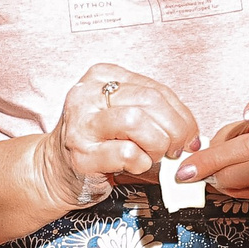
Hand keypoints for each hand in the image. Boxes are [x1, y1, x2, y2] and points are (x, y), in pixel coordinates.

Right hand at [34, 64, 200, 209]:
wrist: (55, 171)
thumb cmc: (96, 144)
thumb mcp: (123, 116)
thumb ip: (154, 115)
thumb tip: (193, 134)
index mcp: (101, 76)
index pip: (156, 88)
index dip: (181, 114)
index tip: (188, 135)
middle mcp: (87, 94)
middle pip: (150, 101)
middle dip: (174, 130)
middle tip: (176, 149)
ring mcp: (81, 123)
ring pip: (137, 120)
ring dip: (157, 144)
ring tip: (153, 155)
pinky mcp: (81, 154)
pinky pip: (128, 153)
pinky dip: (141, 162)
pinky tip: (134, 165)